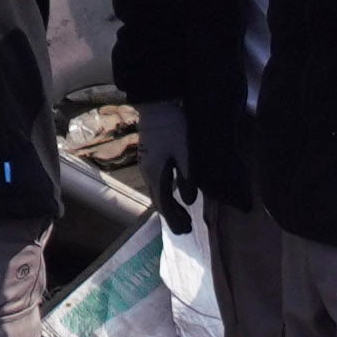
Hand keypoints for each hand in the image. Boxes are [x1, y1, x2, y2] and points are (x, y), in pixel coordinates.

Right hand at [135, 102, 192, 218]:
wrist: (156, 103)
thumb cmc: (173, 126)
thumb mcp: (185, 152)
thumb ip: (187, 178)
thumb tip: (190, 202)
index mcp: (156, 175)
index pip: (164, 205)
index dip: (175, 220)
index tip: (185, 232)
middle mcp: (148, 174)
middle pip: (159, 202)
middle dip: (172, 217)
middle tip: (186, 229)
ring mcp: (146, 166)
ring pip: (157, 193)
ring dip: (170, 206)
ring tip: (183, 216)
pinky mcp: (149, 158)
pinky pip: (157, 184)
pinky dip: (166, 195)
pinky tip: (174, 194)